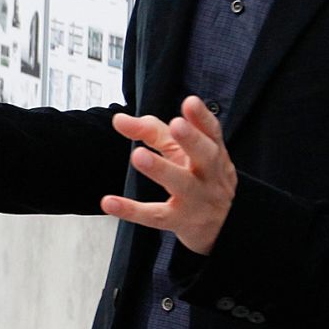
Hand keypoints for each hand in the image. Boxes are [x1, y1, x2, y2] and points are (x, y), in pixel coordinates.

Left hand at [98, 95, 235, 254]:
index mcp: (213, 153)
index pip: (211, 132)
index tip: (190, 102)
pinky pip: (155, 216)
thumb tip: (119, 119)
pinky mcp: (180, 222)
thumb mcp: (180, 152)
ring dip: (161, 169)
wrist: (219, 226)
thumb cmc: (196, 177)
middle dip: (192, 140)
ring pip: (182, 185)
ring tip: (138, 155)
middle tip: (177, 124)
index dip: (202, 118)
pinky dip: (131, 210)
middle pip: (205, 155)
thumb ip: (151, 131)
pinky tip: (109, 202)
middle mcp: (210, 175)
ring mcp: (197, 200)